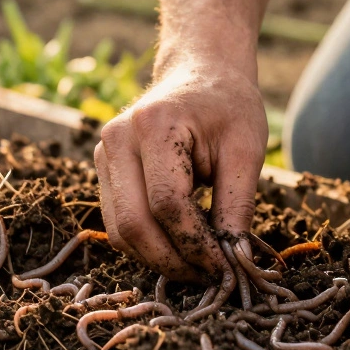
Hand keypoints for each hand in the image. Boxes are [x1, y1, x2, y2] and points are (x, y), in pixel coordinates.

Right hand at [94, 55, 267, 281]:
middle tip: (208, 277)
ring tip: (196, 265)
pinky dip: (146, 244)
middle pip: (133, 224)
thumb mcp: (246, 150)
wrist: (199, 72)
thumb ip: (237, 206)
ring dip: (157, 258)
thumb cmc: (228, 106)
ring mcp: (103, 153)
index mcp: (156, 125)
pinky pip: (117, 222)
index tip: (224, 266)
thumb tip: (234, 262)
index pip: (167, 204)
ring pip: (119, 231)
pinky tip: (178, 247)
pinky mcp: (103, 168)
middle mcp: (118, 138)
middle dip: (172, 261)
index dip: (195, 244)